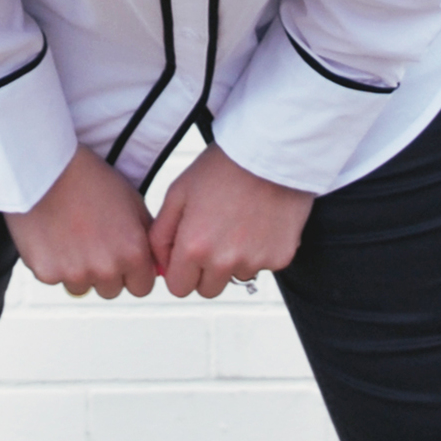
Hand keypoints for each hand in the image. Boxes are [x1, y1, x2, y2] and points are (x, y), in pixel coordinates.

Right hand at [5, 146, 158, 298]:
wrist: (46, 168)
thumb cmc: (90, 179)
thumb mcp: (133, 202)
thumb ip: (147, 239)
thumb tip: (155, 266)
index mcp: (132, 253)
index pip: (142, 287)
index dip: (133, 272)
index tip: (121, 257)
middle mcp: (106, 269)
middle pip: (111, 290)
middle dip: (106, 273)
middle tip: (93, 242)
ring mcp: (74, 273)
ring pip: (82, 287)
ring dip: (79, 271)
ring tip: (72, 238)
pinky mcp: (46, 273)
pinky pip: (55, 278)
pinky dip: (54, 263)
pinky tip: (53, 236)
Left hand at [148, 145, 313, 300]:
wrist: (271, 151)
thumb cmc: (221, 167)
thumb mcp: (178, 193)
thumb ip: (161, 235)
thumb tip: (160, 267)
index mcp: (194, 247)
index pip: (178, 287)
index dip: (180, 270)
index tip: (187, 253)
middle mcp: (224, 262)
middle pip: (207, 290)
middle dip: (205, 271)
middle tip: (213, 236)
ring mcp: (255, 262)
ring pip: (236, 277)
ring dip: (234, 260)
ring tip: (238, 222)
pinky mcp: (280, 257)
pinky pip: (262, 265)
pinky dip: (259, 250)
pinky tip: (259, 221)